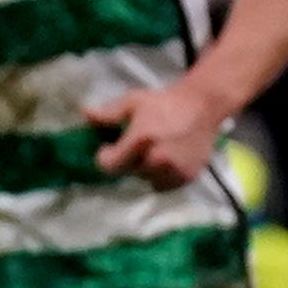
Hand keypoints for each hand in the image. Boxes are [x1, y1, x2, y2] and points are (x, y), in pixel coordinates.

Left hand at [83, 81, 227, 188]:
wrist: (202, 107)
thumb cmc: (164, 102)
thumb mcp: (133, 102)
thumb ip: (108, 113)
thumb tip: (84, 115)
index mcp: (141, 140)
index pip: (109, 166)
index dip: (106, 157)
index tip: (110, 147)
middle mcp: (157, 159)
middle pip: (128, 172)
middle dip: (128, 161)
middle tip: (138, 144)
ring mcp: (173, 170)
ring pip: (146, 180)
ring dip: (145, 170)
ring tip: (154, 150)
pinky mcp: (186, 178)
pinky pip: (163, 185)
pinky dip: (161, 176)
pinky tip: (167, 158)